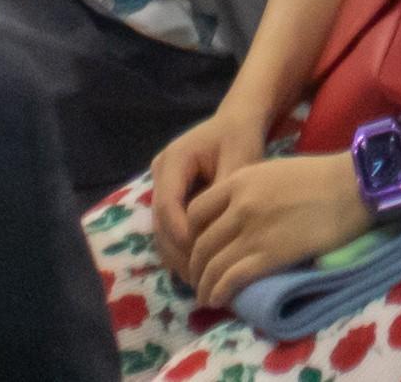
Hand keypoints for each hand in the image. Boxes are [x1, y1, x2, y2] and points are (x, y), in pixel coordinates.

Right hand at [141, 114, 262, 276]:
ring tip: (201, 279)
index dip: (181, 234)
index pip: (168, 205)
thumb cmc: (241, 137)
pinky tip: (200, 268)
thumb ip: (227, 193)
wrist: (237, 121)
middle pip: (159, 222)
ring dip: (178, 256)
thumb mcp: (240, 160)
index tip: (204, 256)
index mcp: (174, 160)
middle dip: (178, 252)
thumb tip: (220, 232)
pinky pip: (170, 228)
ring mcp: (162, 186)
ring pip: (161, 230)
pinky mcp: (170, 198)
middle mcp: (161, 174)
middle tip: (201, 278)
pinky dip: (182, 249)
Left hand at [178, 152, 376, 296]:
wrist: (354, 186)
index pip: (195, 211)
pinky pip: (231, 278)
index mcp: (238, 180)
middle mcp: (238, 206)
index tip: (196, 248)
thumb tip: (235, 215)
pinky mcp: (269, 255)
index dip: (189, 234)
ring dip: (203, 284)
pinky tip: (216, 299)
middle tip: (196, 278)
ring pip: (211, 264)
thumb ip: (248, 190)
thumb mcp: (273, 171)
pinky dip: (218, 291)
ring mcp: (252, 231)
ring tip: (204, 296)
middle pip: (199, 242)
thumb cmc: (321, 176)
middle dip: (193, 265)